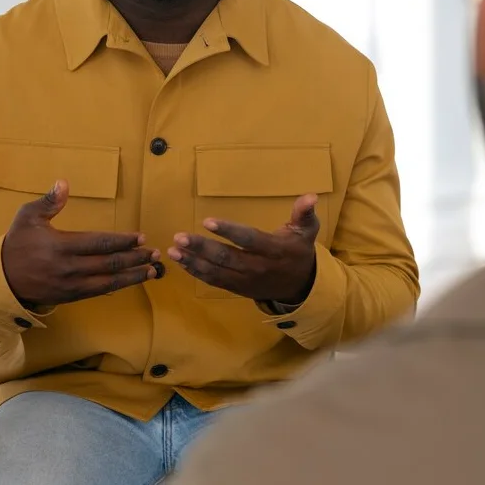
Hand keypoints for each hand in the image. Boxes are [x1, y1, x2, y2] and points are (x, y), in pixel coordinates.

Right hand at [2, 180, 161, 309]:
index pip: (100, 243)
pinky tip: (130, 281)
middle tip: (155, 254)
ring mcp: (71, 285)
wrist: (2, 278)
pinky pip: (99, 292)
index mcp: (61, 245)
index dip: (123, 241)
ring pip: (109, 282)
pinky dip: (117, 287)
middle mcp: (70, 268)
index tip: (141, 237)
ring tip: (152, 271)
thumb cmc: (17, 243)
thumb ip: (48, 201)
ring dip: (132, 276)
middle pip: (110, 263)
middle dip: (135, 258)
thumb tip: (64, 183)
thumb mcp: (28, 217)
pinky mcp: (70, 297)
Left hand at [168, 194, 319, 303]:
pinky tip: (181, 262)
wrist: (299, 287)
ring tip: (173, 250)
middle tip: (179, 237)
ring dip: (192, 261)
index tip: (207, 221)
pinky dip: (196, 272)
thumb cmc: (298, 251)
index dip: (228, 231)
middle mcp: (257, 266)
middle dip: (201, 248)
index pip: (248, 239)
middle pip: (226, 257)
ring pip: (216, 271)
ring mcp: (245, 280)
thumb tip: (311, 195)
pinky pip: (214, 281)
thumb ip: (305, 213)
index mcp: (273, 249)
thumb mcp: (307, 231)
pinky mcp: (236, 288)